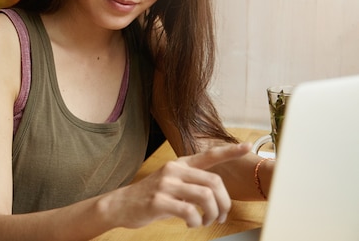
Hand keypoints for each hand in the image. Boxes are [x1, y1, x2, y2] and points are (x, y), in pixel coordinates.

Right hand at [113, 143, 250, 228]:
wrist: (121, 204)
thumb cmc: (151, 197)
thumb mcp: (171, 184)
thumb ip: (191, 184)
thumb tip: (217, 196)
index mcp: (179, 164)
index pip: (208, 155)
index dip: (230, 151)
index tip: (248, 146)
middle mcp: (173, 169)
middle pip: (214, 181)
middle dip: (224, 202)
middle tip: (221, 216)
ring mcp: (165, 184)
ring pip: (205, 196)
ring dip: (212, 214)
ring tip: (205, 222)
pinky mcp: (158, 200)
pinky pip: (189, 211)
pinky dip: (196, 221)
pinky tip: (191, 223)